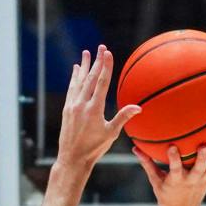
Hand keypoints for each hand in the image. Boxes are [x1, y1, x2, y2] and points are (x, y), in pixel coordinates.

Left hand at [53, 47, 141, 177]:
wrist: (72, 158)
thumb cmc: (94, 148)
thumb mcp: (111, 134)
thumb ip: (123, 118)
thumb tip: (138, 108)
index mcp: (94, 109)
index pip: (101, 83)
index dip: (105, 67)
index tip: (107, 53)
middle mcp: (81, 104)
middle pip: (90, 78)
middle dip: (96, 61)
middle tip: (101, 47)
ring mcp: (72, 105)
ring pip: (79, 81)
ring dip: (84, 66)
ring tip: (87, 53)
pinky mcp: (67, 109)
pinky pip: (72, 89)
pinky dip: (75, 78)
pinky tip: (76, 70)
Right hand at [134, 138, 205, 205]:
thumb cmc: (167, 196)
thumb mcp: (156, 182)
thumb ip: (147, 164)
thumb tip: (134, 148)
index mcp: (177, 181)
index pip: (175, 169)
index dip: (174, 159)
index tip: (172, 148)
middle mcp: (192, 180)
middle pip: (199, 168)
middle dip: (201, 158)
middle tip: (203, 145)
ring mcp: (203, 180)